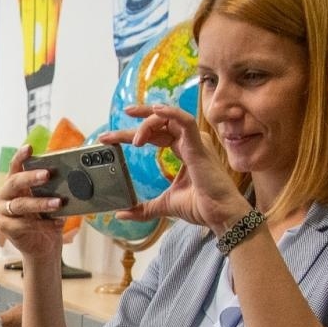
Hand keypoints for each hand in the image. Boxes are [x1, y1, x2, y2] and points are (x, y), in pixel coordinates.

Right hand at [0, 144, 66, 264]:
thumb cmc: (46, 221)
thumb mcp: (51, 201)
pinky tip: (56, 223)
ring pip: (20, 204)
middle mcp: (5, 196)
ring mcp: (2, 212)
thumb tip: (72, 177)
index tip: (29, 148)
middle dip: (31, 177)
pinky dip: (41, 223)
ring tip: (58, 203)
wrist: (43, 248)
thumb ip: (54, 190)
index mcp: (15, 185)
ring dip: (40, 203)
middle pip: (14, 182)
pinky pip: (23, 223)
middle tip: (47, 174)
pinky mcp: (5, 228)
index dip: (20, 157)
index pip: (15, 167)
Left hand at [101, 104, 251, 232]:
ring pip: (168, 119)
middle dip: (132, 127)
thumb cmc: (201, 206)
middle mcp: (189, 141)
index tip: (110, 138)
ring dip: (147, 125)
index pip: (155, 134)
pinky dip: (170, 113)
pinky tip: (154, 111)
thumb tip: (121, 214)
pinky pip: (185, 121)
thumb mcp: (164, 205)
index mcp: (183, 150)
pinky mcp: (199, 146)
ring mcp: (195, 141)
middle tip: (108, 136)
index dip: (132, 134)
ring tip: (133, 142)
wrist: (219, 215)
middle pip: (158, 124)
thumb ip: (143, 208)